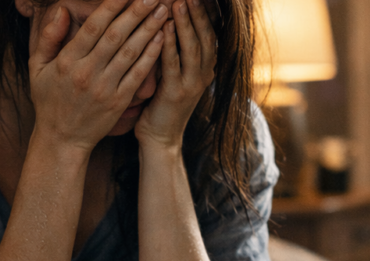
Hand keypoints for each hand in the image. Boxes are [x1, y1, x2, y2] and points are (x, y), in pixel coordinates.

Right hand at [28, 0, 168, 152]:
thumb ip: (47, 38)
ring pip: (130, 53)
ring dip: (149, 30)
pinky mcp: (119, 101)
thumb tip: (62, 10)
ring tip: (162, 12)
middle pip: (116, 36)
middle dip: (136, 13)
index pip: (93, 28)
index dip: (111, 7)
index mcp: (67, 61)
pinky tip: (161, 40)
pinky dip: (150, 56)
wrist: (63, 139)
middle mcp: (87, 73)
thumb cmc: (49, 100)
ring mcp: (105, 88)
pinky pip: (138, 75)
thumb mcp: (36, 68)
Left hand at [134, 0, 217, 149]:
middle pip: (205, 37)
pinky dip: (168, 44)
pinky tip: (161, 27)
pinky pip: (173, 63)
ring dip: (185, 23)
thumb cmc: (161, 104)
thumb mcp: (175, 75)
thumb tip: (169, 23)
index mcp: (205, 69)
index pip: (209, 35)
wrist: (160, 138)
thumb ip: (178, 53)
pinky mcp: (176, 93)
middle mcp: (203, 75)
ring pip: (192, 47)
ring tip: (178, 2)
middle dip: (197, 13)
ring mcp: (191, 85)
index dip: (205, 14)